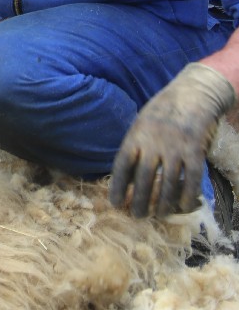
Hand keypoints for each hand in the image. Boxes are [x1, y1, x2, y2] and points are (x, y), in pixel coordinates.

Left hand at [109, 63, 235, 217]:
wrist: (193, 93)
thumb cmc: (164, 109)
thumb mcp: (142, 122)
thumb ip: (136, 145)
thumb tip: (128, 174)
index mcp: (136, 134)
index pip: (122, 165)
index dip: (118, 187)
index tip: (115, 204)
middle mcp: (153, 142)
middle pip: (144, 179)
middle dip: (139, 202)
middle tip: (137, 216)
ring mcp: (175, 147)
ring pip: (167, 184)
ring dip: (163, 204)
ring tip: (158, 215)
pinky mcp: (195, 151)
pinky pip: (191, 180)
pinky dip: (187, 196)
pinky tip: (184, 206)